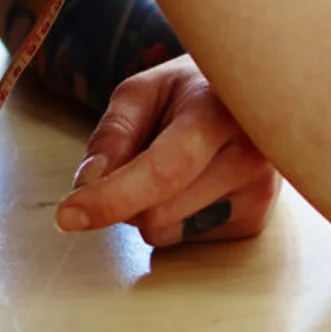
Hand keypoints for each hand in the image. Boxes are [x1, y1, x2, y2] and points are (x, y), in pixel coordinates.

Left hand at [54, 54, 280, 247]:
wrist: (248, 92)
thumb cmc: (191, 90)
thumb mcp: (145, 90)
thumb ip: (114, 132)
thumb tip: (89, 184)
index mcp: (221, 111)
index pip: (166, 169)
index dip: (114, 197)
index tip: (70, 213)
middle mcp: (251, 152)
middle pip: (156, 212)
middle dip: (127, 197)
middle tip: (145, 156)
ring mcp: (260, 189)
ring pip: (167, 232)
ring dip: (151, 209)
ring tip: (179, 166)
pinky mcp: (256, 218)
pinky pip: (186, 241)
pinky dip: (175, 219)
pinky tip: (198, 183)